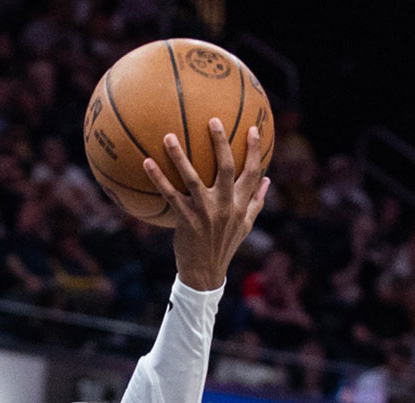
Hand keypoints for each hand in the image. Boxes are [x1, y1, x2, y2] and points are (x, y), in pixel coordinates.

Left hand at [142, 118, 270, 290]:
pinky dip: (158, 178)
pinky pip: (169, 194)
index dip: (254, 150)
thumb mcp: (246, 225)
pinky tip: (146, 162)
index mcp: (241, 204)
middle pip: (227, 168)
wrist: (206, 272)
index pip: (252, 172)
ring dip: (180, 156)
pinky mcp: (185, 219)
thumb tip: (268, 179)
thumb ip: (256, 201)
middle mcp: (226, 205)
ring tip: (169, 136)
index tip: (253, 129)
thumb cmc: (224, 245)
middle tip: (213, 119)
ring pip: (193, 178)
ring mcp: (205, 212)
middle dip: (221, 143)